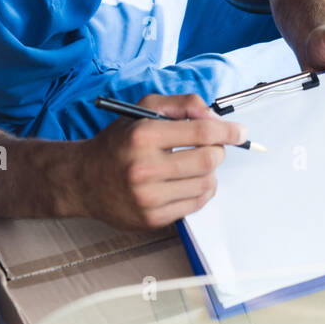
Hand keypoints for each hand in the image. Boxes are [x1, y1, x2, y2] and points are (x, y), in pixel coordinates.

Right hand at [81, 93, 246, 230]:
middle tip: (211, 148)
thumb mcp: (144, 109)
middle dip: (218, 151)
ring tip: (195, 165)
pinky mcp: (151, 219)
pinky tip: (187, 182)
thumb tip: (216, 118)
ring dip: (209, 172)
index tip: (241, 132)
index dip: (228, 131)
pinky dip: (200, 191)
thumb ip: (183, 104)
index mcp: (143, 136)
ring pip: (206, 184)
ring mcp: (147, 197)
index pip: (201, 133)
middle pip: (208, 160)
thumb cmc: (119, 141)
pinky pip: (195, 205)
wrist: (83, 180)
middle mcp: (143, 168)